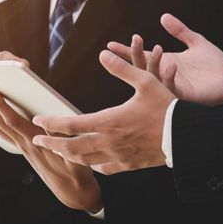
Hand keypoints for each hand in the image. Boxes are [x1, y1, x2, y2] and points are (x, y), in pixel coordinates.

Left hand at [0, 86, 102, 212]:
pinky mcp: (25, 152)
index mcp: (35, 143)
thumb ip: (61, 143)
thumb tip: (50, 125)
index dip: (1, 105)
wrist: (75, 194)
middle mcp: (24, 145)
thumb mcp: (76, 159)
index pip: (13, 121)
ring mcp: (23, 149)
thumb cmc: (77, 174)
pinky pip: (2, 136)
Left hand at [32, 50, 175, 174]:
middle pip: (70, 147)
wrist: (185, 136)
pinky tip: (88, 161)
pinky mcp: (128, 165)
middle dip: (50, 144)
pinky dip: (90, 164)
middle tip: (36, 141)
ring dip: (66, 155)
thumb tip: (103, 55)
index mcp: (109, 121)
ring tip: (56, 150)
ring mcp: (117, 156)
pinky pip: (103, 168)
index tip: (38, 119)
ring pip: (84, 160)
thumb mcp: (146, 81)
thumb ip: (122, 68)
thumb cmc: (166, 107)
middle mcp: (108, 142)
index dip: (51, 122)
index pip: (70, 124)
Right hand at [108, 13, 222, 104]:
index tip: (110, 44)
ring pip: (152, 78)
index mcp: (165, 63)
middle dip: (135, 54)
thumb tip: (163, 16)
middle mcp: (164, 76)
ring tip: (154, 47)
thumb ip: (180, 30)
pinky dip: (168, 77)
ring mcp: (171, 87)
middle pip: (141, 67)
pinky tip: (170, 64)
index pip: (140, 57)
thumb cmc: (214, 64)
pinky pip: (171, 88)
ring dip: (151, 63)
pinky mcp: (183, 95)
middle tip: (136, 38)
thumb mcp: (196, 42)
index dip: (125, 51)